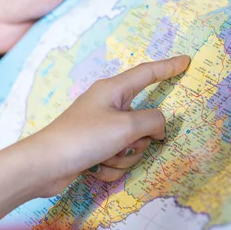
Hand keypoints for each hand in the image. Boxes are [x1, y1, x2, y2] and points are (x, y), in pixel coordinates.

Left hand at [30, 55, 190, 196]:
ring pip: (132, 144)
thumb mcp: (126, 127)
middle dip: (139, 139)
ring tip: (104, 157)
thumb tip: (160, 128)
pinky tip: (93, 167)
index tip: (185, 61)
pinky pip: (118, 158)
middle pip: (143, 120)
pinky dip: (110, 167)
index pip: (147, 73)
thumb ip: (153, 122)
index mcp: (113, 90)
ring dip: (123, 157)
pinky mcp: (94, 148)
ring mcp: (100, 128)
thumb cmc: (83, 138)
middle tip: (124, 143)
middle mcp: (107, 106)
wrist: (45, 165)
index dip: (168, 67)